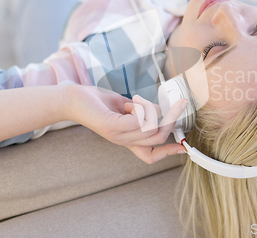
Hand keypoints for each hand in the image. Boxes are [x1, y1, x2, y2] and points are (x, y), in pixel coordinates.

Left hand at [64, 85, 186, 163]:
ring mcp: (118, 135)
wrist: (72, 100)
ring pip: (150, 128)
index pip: (150, 155)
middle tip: (177, 104)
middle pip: (158, 138)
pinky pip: (138, 121)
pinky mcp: (112, 126)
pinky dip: (140, 108)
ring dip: (151, 109)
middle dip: (171, 119)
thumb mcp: (125, 108)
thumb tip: (162, 110)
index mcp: (128, 139)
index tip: (184, 147)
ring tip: (137, 101)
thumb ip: (143, 112)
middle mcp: (124, 141)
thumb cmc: (98, 102)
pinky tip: (129, 103)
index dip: (168, 152)